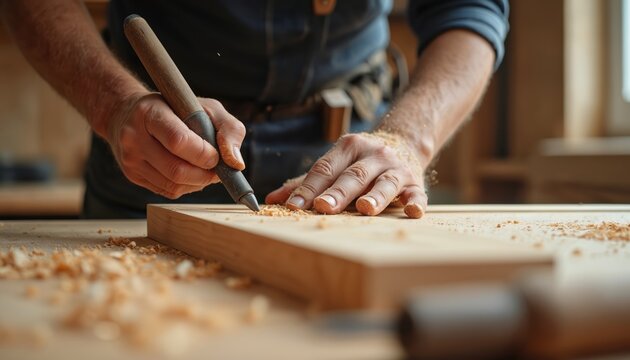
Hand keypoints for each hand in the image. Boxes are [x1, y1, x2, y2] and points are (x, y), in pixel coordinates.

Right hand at [104, 92, 245, 198]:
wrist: (131, 114)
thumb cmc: (177, 109)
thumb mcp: (207, 107)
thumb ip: (229, 129)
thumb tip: (236, 163)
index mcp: (150, 113)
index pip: (178, 140)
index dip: (203, 153)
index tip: (215, 154)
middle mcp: (134, 137)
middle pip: (177, 170)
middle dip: (205, 174)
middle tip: (216, 167)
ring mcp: (131, 159)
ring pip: (174, 185)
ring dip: (199, 182)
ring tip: (205, 169)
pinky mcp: (133, 175)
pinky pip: (168, 191)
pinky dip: (187, 186)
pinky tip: (191, 173)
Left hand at [265, 131, 427, 217]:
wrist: (404, 143)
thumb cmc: (360, 162)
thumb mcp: (335, 164)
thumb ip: (306, 182)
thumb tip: (272, 201)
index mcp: (349, 148)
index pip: (325, 168)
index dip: (309, 188)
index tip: (294, 206)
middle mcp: (373, 155)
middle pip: (353, 175)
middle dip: (338, 192)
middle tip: (324, 206)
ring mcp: (396, 168)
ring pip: (384, 182)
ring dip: (375, 196)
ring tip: (364, 208)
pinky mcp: (415, 183)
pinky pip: (417, 194)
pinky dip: (415, 203)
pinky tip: (412, 212)